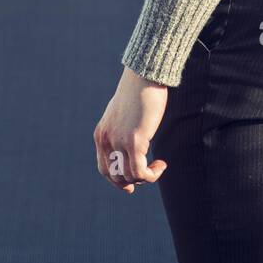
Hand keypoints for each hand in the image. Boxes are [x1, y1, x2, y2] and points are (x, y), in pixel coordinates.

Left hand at [94, 66, 167, 193]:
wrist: (143, 76)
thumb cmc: (138, 92)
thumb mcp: (123, 113)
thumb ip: (121, 128)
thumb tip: (132, 142)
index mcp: (101, 134)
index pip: (104, 168)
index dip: (117, 181)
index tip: (130, 186)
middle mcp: (106, 140)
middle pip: (116, 176)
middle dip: (133, 181)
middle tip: (148, 175)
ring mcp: (118, 142)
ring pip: (129, 176)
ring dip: (146, 177)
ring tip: (158, 166)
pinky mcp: (134, 141)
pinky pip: (140, 172)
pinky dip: (152, 174)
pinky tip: (161, 164)